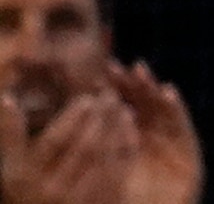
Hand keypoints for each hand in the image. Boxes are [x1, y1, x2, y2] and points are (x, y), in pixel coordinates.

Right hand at [0, 87, 136, 203]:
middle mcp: (54, 190)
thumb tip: (6, 99)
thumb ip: (11, 134)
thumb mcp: (12, 165)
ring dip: (116, 126)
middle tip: (108, 95)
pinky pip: (120, 168)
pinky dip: (126, 142)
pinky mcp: (103, 201)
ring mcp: (80, 198)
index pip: (55, 143)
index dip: (74, 118)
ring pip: (105, 156)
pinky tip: (128, 124)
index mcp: (27, 178)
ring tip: (120, 104)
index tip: (87, 98)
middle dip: (100, 118)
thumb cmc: (25, 188)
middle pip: (85, 148)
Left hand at [110, 64, 200, 203]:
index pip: (120, 111)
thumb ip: (96, 147)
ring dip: (151, 90)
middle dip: (130, 85)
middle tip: (118, 67)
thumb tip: (86, 109)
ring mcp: (169, 147)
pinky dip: (176, 109)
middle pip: (141, 106)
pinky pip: (182, 127)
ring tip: (140, 72)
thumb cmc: (115, 203)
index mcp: (126, 145)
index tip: (99, 74)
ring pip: (161, 112)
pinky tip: (168, 93)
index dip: (111, 91)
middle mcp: (149, 142)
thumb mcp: (98, 175)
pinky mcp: (188, 155)